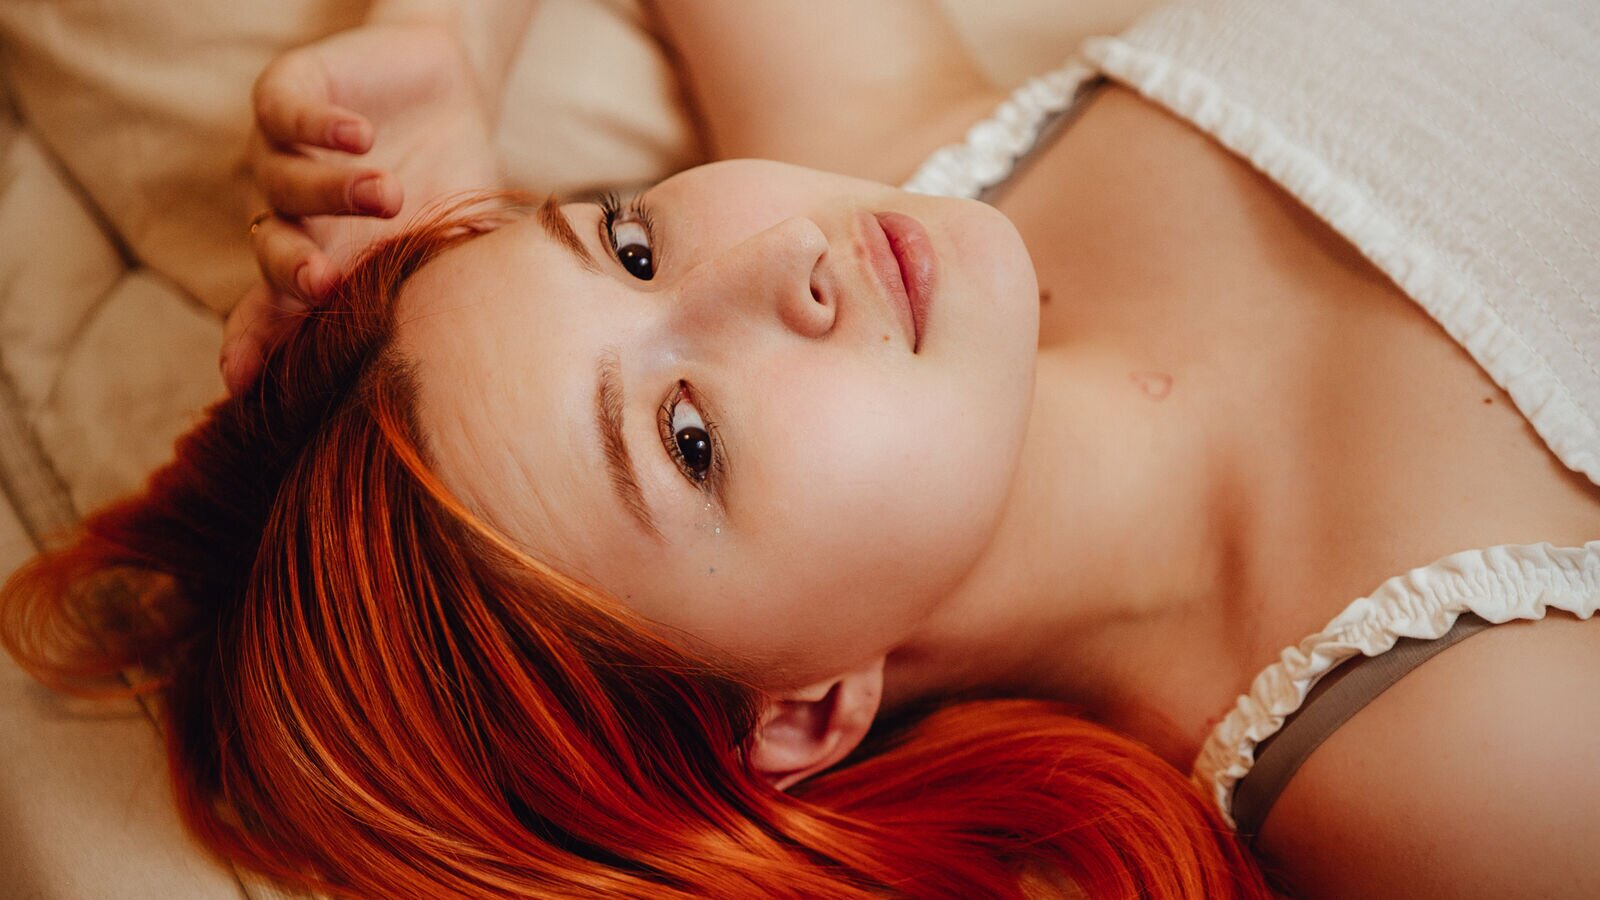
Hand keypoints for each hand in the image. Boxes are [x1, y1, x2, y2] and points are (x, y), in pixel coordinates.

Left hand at [224, 22, 500, 392]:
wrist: (449, 85)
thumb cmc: (450, 176)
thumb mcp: (450, 239)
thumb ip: (444, 286)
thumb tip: (477, 347)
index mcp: (322, 258)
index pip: (273, 310)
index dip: (255, 343)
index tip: (241, 382)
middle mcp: (289, 213)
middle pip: (271, 251)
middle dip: (292, 270)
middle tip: (322, 283)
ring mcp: (284, 152)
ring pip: (286, 184)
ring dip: (335, 193)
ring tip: (389, 193)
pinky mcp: (289, 92)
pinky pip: (290, 115)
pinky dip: (322, 127)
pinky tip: (360, 136)